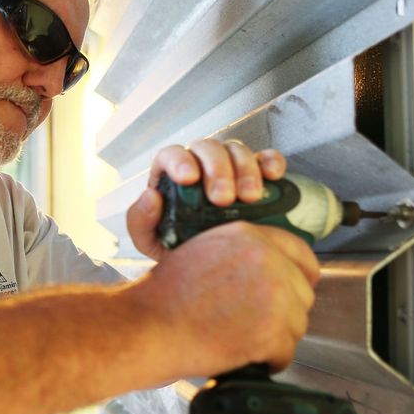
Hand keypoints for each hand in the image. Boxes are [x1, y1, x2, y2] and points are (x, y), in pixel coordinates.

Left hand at [126, 139, 286, 260]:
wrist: (212, 265)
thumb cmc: (177, 247)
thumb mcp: (150, 240)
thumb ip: (140, 220)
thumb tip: (151, 196)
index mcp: (170, 174)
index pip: (171, 154)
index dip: (180, 161)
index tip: (189, 178)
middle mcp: (200, 164)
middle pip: (208, 148)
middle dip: (218, 170)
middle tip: (224, 199)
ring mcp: (230, 166)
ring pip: (237, 150)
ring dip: (245, 169)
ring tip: (249, 198)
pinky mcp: (257, 174)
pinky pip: (266, 158)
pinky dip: (272, 162)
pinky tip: (273, 176)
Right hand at [132, 221, 319, 376]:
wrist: (146, 327)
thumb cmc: (163, 297)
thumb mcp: (202, 251)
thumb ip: (241, 253)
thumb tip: (273, 268)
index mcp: (248, 236)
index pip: (301, 254)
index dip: (298, 277)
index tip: (290, 291)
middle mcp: (267, 260)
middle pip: (303, 293)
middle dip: (283, 312)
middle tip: (251, 322)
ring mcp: (273, 296)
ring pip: (296, 325)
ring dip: (274, 337)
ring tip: (239, 338)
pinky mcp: (272, 331)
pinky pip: (285, 353)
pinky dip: (266, 361)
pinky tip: (241, 354)